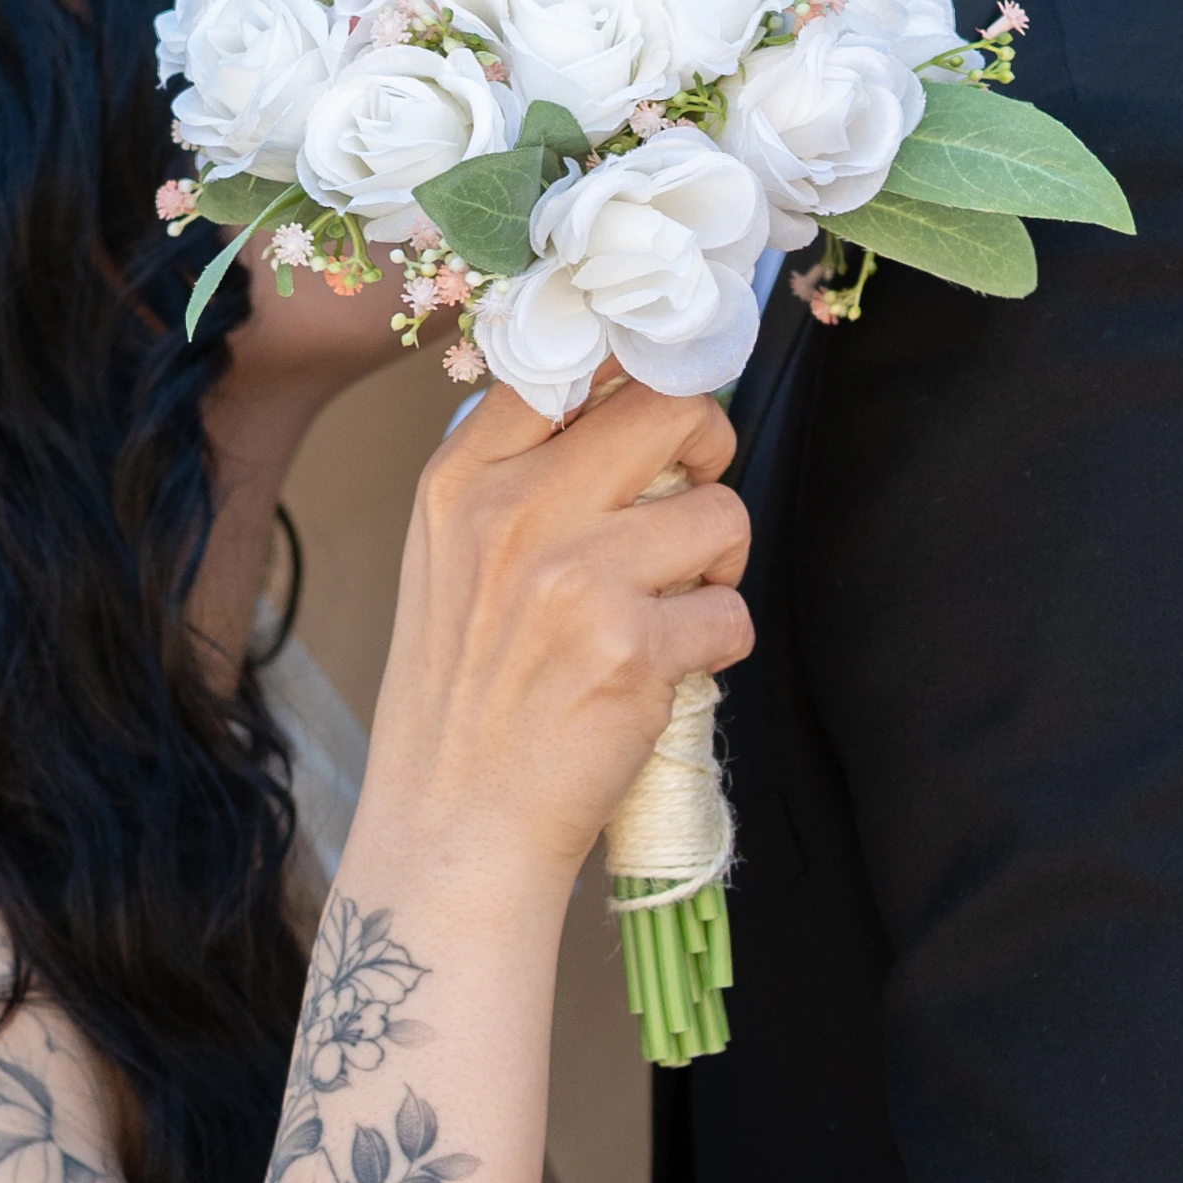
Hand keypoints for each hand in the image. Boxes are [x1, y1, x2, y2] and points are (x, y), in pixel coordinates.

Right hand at [364, 374, 748, 894]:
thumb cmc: (462, 693)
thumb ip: (520, 475)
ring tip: (675, 604)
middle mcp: (515, 512)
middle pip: (672, 408)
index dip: (641, 374)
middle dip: (712, 448)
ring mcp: (575, 579)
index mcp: (464, 477)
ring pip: (723, 512)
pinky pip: (732, 612)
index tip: (658, 413)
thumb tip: (625, 403)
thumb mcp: (450, 555)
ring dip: (721, 563)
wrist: (453, 823)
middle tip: (696, 500)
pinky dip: (718, 645)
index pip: (572, 359)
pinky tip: (669, 669)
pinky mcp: (632, 650)